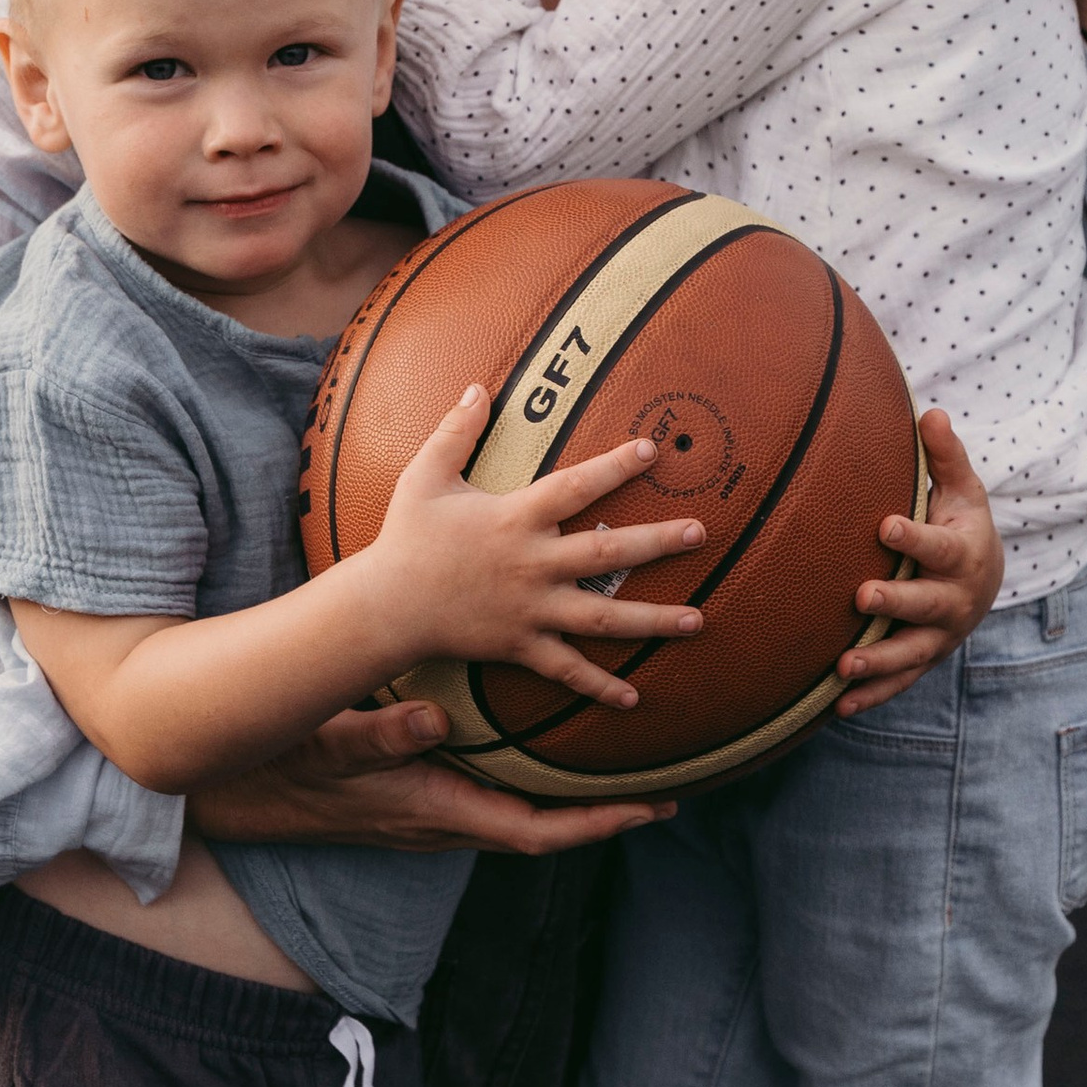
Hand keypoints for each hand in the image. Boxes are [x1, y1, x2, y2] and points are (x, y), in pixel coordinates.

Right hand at [190, 700, 668, 852]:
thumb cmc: (287, 769)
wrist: (243, 797)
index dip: (597, 824)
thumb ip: (381, 733)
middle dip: (605, 814)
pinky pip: (492, 800)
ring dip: (571, 801)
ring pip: (520, 816)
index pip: (535, 832)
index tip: (652, 809)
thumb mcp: (330, 743)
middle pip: (544, 830)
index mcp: (436, 811)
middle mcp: (445, 823)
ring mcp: (433, 817)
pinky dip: (529, 785)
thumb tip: (432, 718)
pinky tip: (542, 754)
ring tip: (622, 770)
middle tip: (667, 787)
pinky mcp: (420, 801)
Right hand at [370, 392, 708, 706]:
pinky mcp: (520, 646)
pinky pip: (566, 670)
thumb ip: (455, 432)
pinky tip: (633, 698)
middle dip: (656, 543)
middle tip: (701, 533)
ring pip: (601, 618)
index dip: (613, 468)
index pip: (574, 487)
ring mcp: (530, 610)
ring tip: (697, 619)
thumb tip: (479, 388)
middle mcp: (530, 565)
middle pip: (604, 555)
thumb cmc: (406, 538)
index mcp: (514, 520)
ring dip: (652, 620)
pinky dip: (598, 687)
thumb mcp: (425, 476)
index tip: (651, 450)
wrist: (386, 606)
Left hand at [832, 411, 1002, 716]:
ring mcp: (940, 634)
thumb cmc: (960, 523)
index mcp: (964, 553)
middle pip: (927, 603)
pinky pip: (900, 681)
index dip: (915, 537)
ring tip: (843, 666)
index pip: (940, 545)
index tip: (886, 525)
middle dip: (897, 601)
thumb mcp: (961, 489)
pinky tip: (839, 704)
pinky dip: (873, 695)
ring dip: (879, 662)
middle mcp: (956, 599)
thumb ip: (945, 456)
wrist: (985, 578)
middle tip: (862, 596)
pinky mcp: (924, 657)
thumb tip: (932, 412)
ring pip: (911, 652)